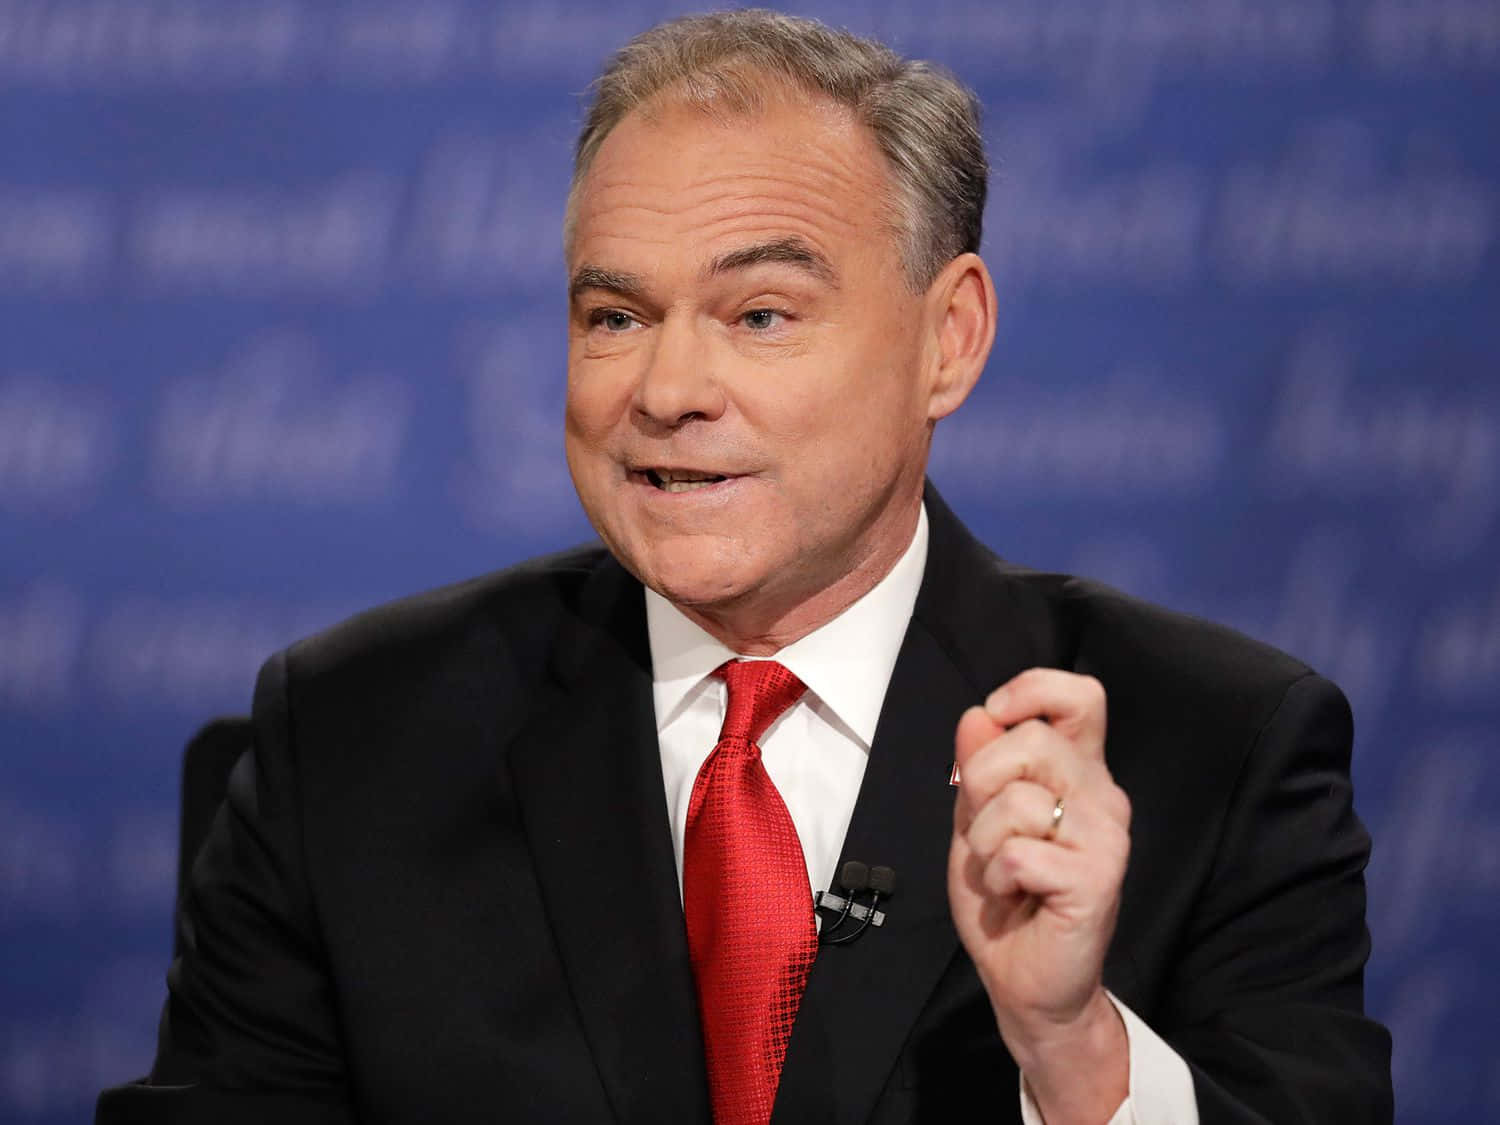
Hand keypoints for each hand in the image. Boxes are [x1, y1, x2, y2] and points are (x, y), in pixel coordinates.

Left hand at [947, 668, 1131, 1121]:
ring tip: (1001, 871)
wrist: (1025, 980)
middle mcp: (1102, 796)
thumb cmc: (1006, 896)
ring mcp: (1107, 837)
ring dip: (984, 840)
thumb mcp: (976, 820)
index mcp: (1078, 773)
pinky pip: (1019, 852)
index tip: (996, 717)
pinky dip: (995, 876)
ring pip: (1018, 799)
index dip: (1033, 689)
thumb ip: (978, 767)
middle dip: (981, 780)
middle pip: (1033, 739)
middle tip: (985, 829)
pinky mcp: (1099, 879)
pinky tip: (1012, 895)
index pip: (1081, 696)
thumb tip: (977, 715)